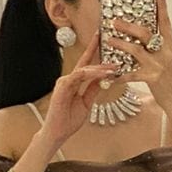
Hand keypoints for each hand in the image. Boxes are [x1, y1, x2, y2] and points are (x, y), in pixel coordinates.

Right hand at [41, 31, 120, 148]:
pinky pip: (79, 76)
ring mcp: (64, 82)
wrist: (57, 133)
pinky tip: (102, 73)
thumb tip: (104, 79)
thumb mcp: (87, 102)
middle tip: (109, 41)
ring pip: (84, 69)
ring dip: (100, 67)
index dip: (93, 50)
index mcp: (74, 82)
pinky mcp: (62, 87)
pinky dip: (91, 74)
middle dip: (96, 50)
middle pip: (85, 62)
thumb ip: (93, 89)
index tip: (102, 39)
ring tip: (114, 66)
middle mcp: (68, 79)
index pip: (86, 63)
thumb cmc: (68, 120)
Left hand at [102, 0, 171, 110]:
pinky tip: (110, 73)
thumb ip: (161, 46)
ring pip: (136, 50)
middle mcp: (166, 53)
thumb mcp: (170, 59)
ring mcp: (159, 65)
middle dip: (128, 26)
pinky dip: (119, 74)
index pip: (166, 22)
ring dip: (120, 44)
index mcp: (171, 45)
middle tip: (115, 21)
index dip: (162, 7)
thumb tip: (146, 33)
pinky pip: (131, 74)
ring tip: (109, 39)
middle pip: (146, 34)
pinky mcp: (152, 78)